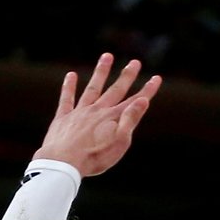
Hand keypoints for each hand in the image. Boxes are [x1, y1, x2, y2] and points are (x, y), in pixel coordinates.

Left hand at [34, 53, 161, 175]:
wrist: (64, 162)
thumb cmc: (95, 157)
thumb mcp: (119, 142)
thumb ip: (130, 120)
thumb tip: (143, 100)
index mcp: (112, 118)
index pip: (133, 101)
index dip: (146, 90)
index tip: (156, 78)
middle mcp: (97, 110)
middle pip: (115, 90)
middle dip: (126, 76)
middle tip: (135, 62)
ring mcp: (80, 112)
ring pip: (92, 88)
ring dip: (101, 72)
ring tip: (107, 56)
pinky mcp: (64, 118)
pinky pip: (67, 98)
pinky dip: (69, 86)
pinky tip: (71, 75)